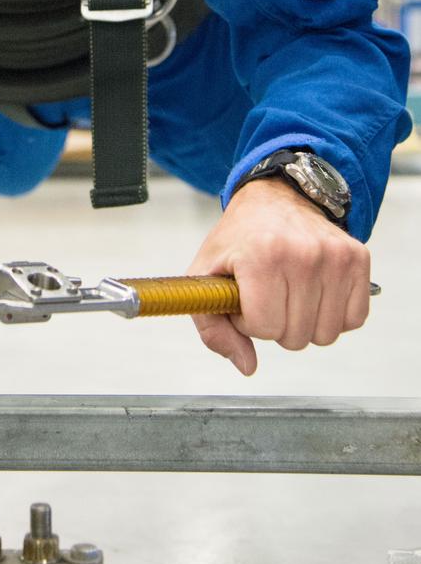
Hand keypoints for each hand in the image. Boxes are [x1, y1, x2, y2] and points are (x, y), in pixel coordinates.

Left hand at [187, 178, 370, 375]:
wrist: (276, 197)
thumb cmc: (240, 239)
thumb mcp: (206, 274)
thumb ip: (213, 328)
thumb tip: (247, 366)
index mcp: (261, 256)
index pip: (264, 328)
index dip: (248, 322)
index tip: (245, 297)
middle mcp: (303, 254)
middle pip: (295, 337)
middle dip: (276, 324)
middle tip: (268, 293)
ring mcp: (335, 256)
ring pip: (326, 334)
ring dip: (304, 322)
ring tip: (289, 292)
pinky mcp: (358, 258)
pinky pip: (353, 319)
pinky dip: (333, 315)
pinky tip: (314, 292)